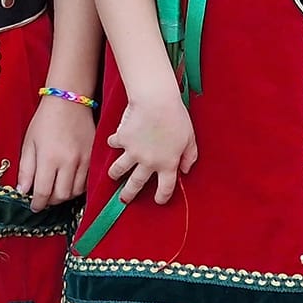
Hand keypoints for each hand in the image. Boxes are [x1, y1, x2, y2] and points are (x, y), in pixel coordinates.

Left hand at [16, 94, 93, 210]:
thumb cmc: (45, 120)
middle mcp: (68, 162)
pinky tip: (68, 180)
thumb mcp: (29, 142)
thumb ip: (25, 168)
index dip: (37, 204)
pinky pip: (86, 183)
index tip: (33, 206)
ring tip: (55, 188)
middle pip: (61, 196)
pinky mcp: (93, 158)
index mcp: (49, 158)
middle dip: (50, 201)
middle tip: (44, 197)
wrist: (69, 101)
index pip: (43, 192)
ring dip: (64, 195)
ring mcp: (84, 160)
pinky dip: (76, 187)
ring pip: (75, 192)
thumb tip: (22, 190)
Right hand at [105, 85, 195, 204]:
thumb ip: (190, 157)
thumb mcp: (190, 139)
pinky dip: (113, 143)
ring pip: (119, 170)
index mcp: (167, 164)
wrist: (156, 101)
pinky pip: (114, 144)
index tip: (158, 200)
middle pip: (136, 184)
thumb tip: (186, 170)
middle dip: (129, 194)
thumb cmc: (176, 117)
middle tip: (124, 199)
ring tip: (113, 176)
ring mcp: (133, 152)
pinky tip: (112, 142)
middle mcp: (148, 163)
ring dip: (115, 174)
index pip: (165, 188)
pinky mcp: (122, 139)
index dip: (162, 196)